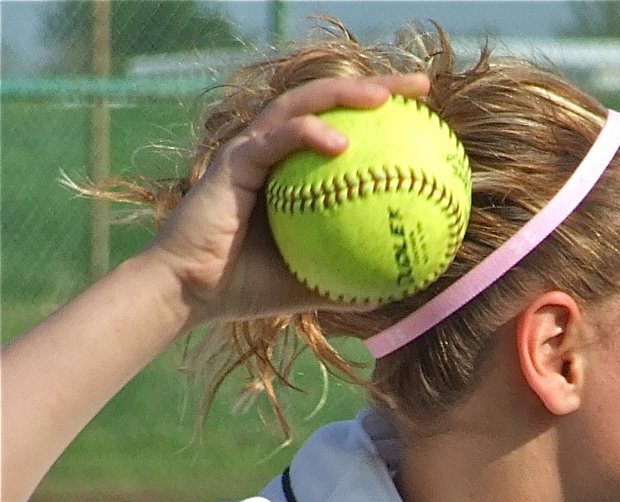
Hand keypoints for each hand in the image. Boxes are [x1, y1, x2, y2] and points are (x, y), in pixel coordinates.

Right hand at [145, 73, 430, 328]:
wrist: (189, 292)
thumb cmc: (243, 289)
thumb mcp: (309, 287)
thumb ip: (349, 282)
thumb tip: (397, 292)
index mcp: (292, 172)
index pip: (343, 130)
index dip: (383, 120)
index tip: (426, 121)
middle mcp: (273, 150)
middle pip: (329, 102)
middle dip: (378, 87)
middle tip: (421, 89)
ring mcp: (251, 149)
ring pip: (302, 104)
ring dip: (345, 94)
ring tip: (385, 99)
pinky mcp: (234, 160)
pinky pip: (276, 138)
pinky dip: (308, 134)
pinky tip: (341, 143)